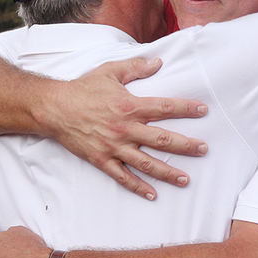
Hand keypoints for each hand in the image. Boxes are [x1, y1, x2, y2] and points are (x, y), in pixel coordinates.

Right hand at [40, 57, 208, 199]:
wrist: (53, 108)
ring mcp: (114, 147)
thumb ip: (136, 68)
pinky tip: (152, 195)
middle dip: (185, 146)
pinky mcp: (102, 159)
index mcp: (129, 106)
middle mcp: (125, 129)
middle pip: (162, 139)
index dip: (186, 109)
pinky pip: (122, 177)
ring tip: (186, 179)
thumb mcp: (110, 72)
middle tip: (204, 149)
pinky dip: (137, 187)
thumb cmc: (83, 89)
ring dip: (167, 172)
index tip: (204, 111)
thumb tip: (158, 62)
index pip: (165, 108)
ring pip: (146, 163)